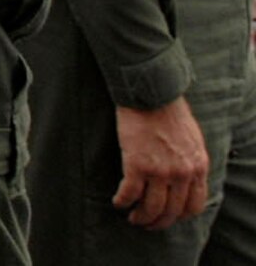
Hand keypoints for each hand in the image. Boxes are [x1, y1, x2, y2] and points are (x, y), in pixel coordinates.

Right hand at [113, 97, 209, 228]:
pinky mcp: (137, 165)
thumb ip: (191, 161)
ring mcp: (160, 171)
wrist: (151, 93)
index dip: (179, 216)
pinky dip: (122, 201)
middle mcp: (182, 173)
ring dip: (140, 217)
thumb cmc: (168, 110)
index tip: (168, 216)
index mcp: (198, 167)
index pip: (194, 205)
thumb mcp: (192, 140)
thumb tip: (184, 177)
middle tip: (146, 223)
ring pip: (152, 208)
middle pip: (172, 212)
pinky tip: (117, 202)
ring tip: (131, 217)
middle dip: (158, 222)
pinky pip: (129, 193)